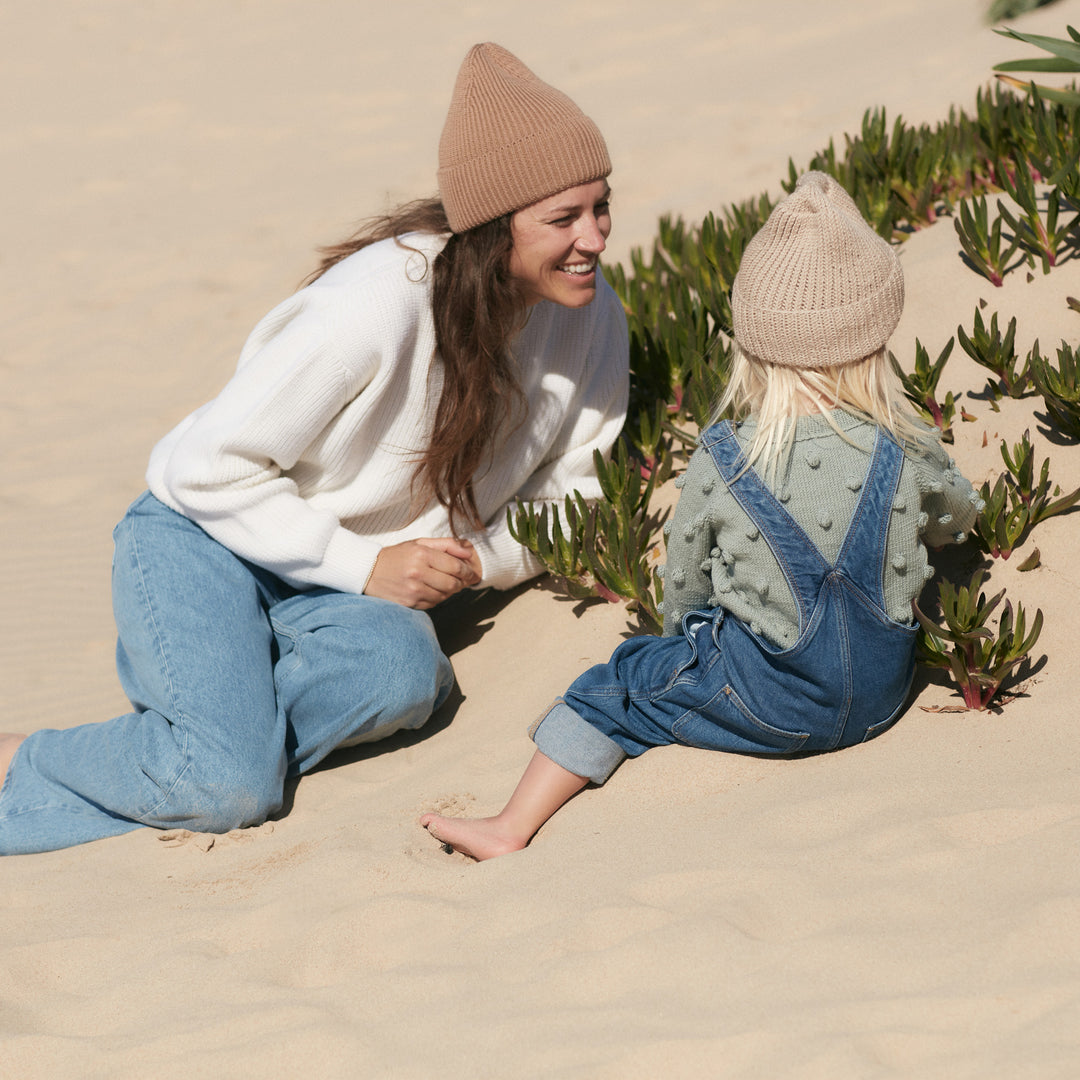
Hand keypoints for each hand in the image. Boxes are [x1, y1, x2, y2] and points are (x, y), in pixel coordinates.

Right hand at [365, 537, 481, 608]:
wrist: (368, 571)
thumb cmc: (397, 556)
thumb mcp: (420, 543)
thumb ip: (447, 545)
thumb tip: (469, 552)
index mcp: (421, 554)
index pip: (456, 567)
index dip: (468, 572)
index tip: (472, 573)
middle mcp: (417, 573)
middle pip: (453, 584)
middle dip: (461, 583)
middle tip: (462, 580)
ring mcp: (413, 590)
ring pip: (445, 595)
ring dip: (449, 591)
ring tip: (444, 583)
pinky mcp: (409, 603)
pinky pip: (433, 603)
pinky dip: (437, 598)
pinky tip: (431, 590)